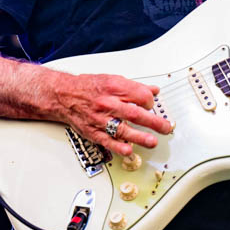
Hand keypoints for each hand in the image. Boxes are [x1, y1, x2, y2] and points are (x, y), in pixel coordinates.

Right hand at [50, 72, 173, 156]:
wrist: (63, 95)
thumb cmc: (88, 87)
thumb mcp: (112, 79)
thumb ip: (134, 87)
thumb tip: (153, 90)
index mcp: (114, 87)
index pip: (140, 95)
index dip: (150, 102)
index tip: (153, 106)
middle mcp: (107, 103)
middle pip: (134, 113)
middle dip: (153, 122)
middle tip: (166, 127)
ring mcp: (100, 119)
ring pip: (122, 129)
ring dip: (139, 137)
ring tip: (152, 142)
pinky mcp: (93, 131)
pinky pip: (107, 141)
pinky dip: (118, 147)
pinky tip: (129, 150)